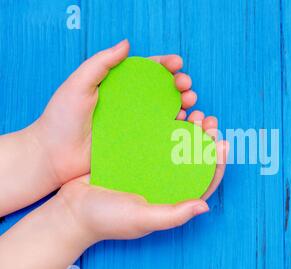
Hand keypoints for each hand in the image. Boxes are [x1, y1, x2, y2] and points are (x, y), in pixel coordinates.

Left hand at [33, 39, 218, 185]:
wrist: (53, 157)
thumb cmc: (61, 119)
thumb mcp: (78, 84)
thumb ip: (101, 63)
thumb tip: (126, 43)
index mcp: (117, 87)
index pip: (146, 72)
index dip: (164, 65)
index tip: (177, 63)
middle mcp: (129, 105)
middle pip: (162, 91)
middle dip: (180, 86)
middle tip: (186, 87)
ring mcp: (134, 126)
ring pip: (166, 112)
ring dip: (183, 106)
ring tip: (190, 105)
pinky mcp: (136, 145)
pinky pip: (160, 136)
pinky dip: (176, 129)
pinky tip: (185, 125)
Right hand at [57, 112, 227, 241]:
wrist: (70, 209)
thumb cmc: (106, 220)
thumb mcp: (142, 219)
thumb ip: (173, 215)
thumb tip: (205, 206)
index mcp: (172, 199)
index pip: (204, 181)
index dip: (217, 163)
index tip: (222, 143)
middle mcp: (165, 183)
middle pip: (194, 159)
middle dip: (205, 139)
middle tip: (207, 120)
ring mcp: (150, 168)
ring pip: (177, 145)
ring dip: (189, 128)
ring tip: (193, 111)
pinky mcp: (134, 156)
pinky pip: (155, 138)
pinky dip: (165, 124)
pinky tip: (170, 112)